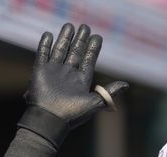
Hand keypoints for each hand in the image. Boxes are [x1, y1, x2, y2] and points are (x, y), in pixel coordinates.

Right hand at [19, 23, 128, 146]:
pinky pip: (43, 54)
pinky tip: (49, 34)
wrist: (50, 120)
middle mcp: (68, 75)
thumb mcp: (95, 102)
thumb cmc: (73, 114)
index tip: (97, 36)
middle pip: (75, 53)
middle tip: (84, 26)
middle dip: (80, 40)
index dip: (93, 49)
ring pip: (60, 50)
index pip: (88, 60)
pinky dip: (45, 44)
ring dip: (64, 38)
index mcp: (81, 81)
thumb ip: (110, 93)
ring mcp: (54, 72)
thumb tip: (126, 84)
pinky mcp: (40, 71)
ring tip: (69, 25)